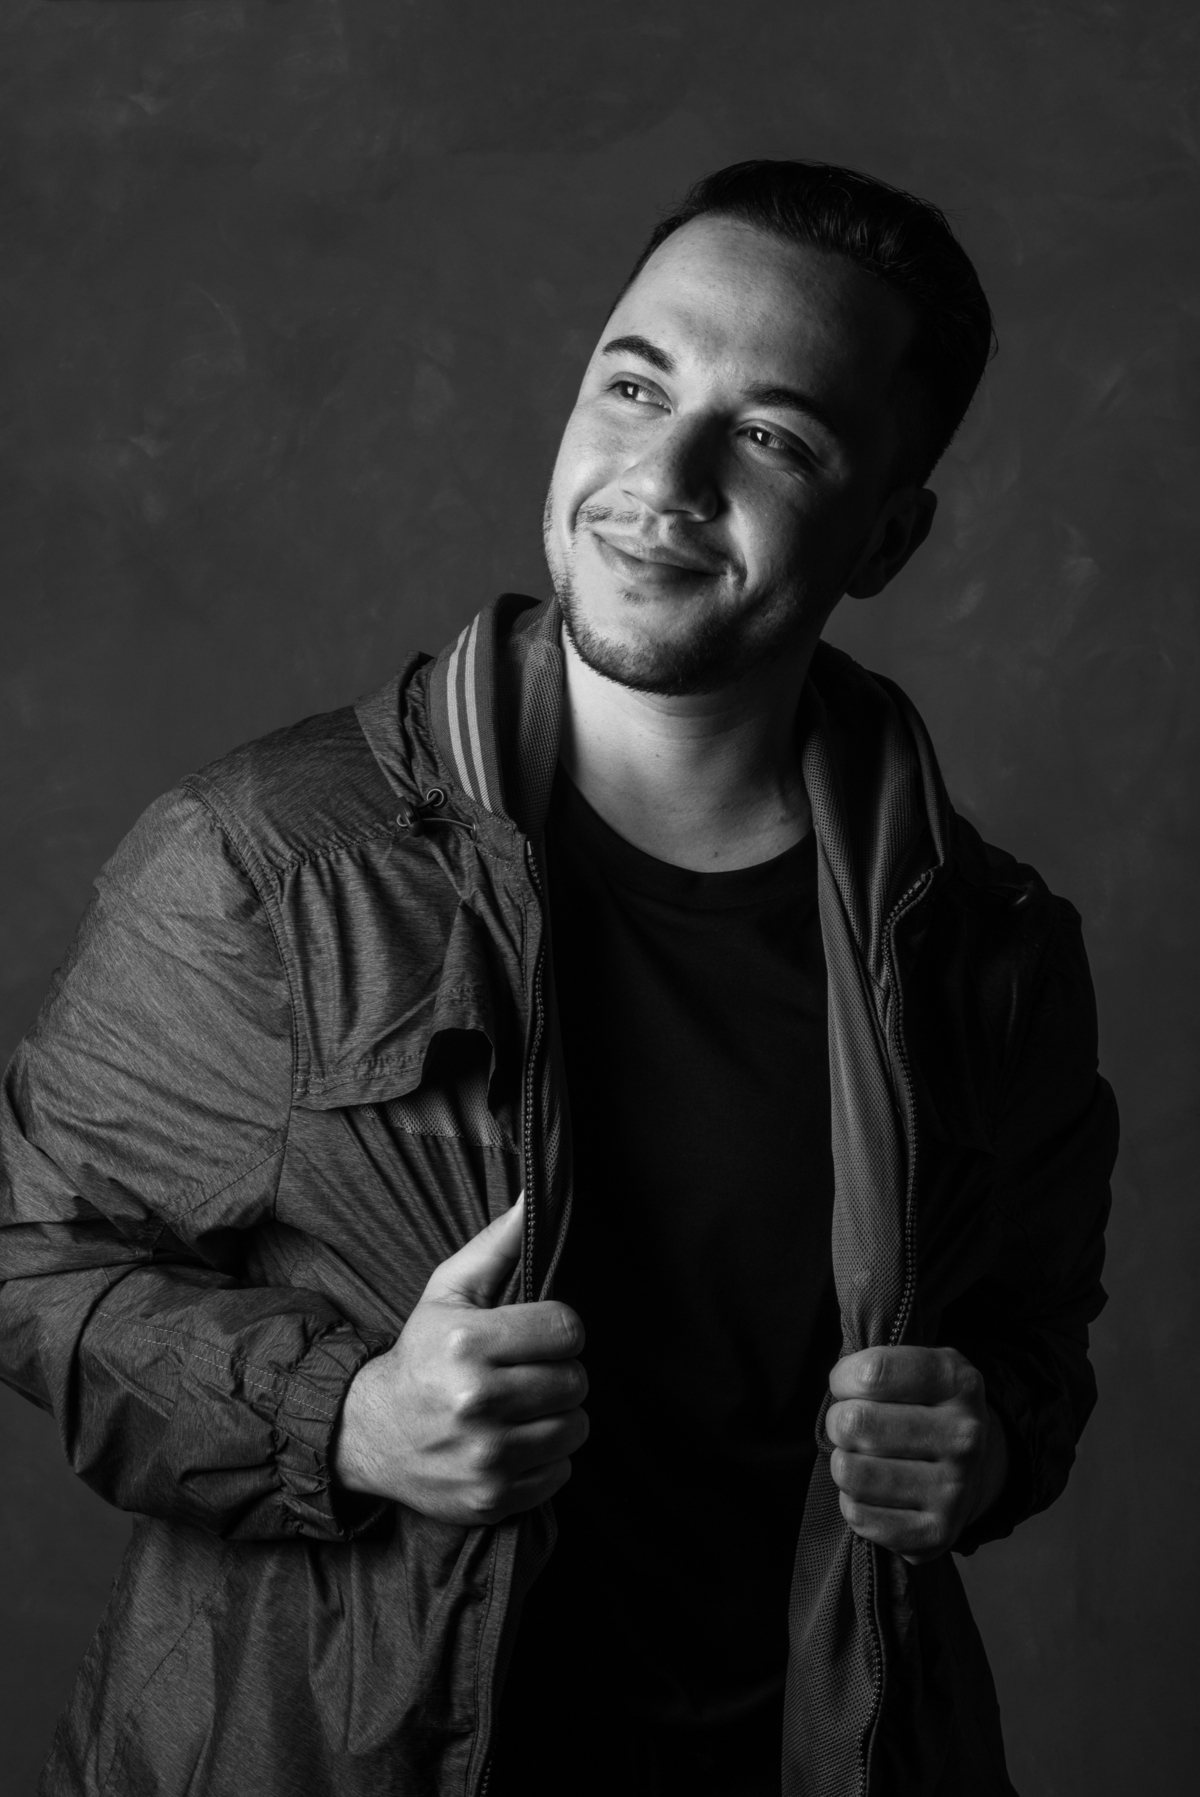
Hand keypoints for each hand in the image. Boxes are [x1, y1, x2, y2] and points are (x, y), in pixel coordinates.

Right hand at [334, 1196, 588, 1524]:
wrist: (370, 1434)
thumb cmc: (420, 1355)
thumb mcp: (447, 1293)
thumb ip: (496, 1245)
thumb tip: (534, 1195)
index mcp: (468, 1343)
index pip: (568, 1329)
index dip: (559, 1330)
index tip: (537, 1336)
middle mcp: (477, 1401)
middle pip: (576, 1381)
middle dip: (559, 1374)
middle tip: (527, 1373)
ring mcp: (486, 1455)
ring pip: (576, 1428)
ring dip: (558, 1417)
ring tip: (523, 1408)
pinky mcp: (492, 1497)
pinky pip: (560, 1474)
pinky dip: (546, 1460)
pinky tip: (515, 1442)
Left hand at [825, 1346, 1007, 1562]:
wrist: (971, 1470)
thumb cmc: (926, 1408)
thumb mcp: (916, 1367)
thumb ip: (875, 1363)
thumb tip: (838, 1384)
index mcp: (958, 1383)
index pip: (870, 1374)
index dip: (844, 1379)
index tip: (849, 1385)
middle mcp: (964, 1436)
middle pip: (855, 1423)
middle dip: (838, 1422)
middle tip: (852, 1425)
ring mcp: (954, 1489)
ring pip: (850, 1472)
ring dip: (844, 1463)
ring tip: (864, 1458)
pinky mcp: (937, 1534)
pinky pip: (859, 1515)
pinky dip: (853, 1501)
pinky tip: (875, 1491)